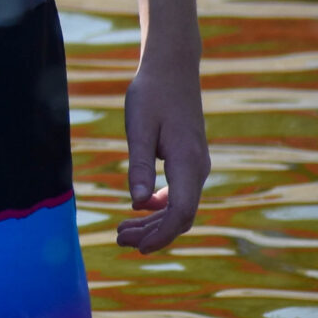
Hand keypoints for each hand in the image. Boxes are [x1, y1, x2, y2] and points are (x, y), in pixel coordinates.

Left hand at [114, 49, 208, 255]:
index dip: (162, 234)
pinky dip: (159, 206)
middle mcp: (198, 168)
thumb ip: (140, 165)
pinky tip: (139, 208)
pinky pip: (179, 193)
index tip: (139, 248)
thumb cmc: (152, 94)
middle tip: (119, 241)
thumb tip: (136, 204)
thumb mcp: (139, 128)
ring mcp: (196, 165)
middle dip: (153, 234)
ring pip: (180, 207)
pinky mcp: (189, 161)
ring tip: (122, 232)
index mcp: (188, 163)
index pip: (181, 212)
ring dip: (154, 223)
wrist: (172, 68)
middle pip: (181, 216)